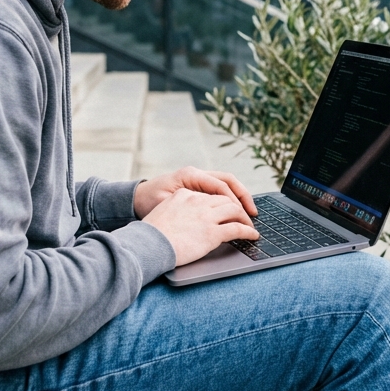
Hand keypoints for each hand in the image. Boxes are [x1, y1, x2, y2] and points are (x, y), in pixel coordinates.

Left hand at [133, 167, 257, 220]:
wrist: (136, 199)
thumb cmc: (148, 202)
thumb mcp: (166, 204)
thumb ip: (188, 207)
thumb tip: (210, 213)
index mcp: (190, 175)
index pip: (220, 186)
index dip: (234, 201)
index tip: (243, 216)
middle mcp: (196, 174)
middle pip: (228, 181)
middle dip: (243, 196)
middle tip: (253, 213)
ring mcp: (198, 179)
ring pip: (226, 184)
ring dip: (239, 197)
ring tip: (249, 213)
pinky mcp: (198, 187)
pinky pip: (219, 191)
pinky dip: (230, 200)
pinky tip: (236, 212)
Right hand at [142, 188, 260, 265]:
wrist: (148, 244)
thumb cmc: (151, 234)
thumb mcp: (163, 212)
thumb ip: (177, 210)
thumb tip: (186, 219)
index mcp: (184, 194)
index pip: (208, 195)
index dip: (220, 202)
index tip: (225, 209)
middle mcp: (197, 201)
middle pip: (225, 199)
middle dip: (237, 207)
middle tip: (243, 216)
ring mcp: (206, 216)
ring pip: (234, 211)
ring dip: (244, 218)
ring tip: (249, 225)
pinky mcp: (212, 233)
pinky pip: (237, 229)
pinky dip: (248, 231)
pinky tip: (252, 235)